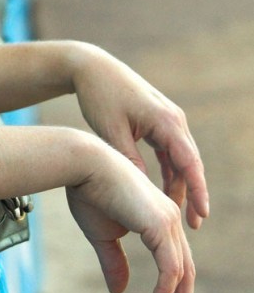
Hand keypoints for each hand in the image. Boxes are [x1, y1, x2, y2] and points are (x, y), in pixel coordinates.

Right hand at [65, 136, 194, 292]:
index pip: (174, 259)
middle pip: (185, 268)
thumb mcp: (102, 235)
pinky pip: (170, 269)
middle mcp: (171, 219)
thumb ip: (114, 262)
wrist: (82, 166)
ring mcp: (169, 221)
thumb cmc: (88, 193)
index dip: (170, 287)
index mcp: (159, 219)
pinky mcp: (161, 226)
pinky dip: (163, 292)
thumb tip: (119, 291)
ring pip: (181, 272)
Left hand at [71, 44, 208, 229]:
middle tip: (194, 225)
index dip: (197, 190)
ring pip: (180, 159)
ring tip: (181, 215)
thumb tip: (142, 187)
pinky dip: (170, 171)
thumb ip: (128, 158)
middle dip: (193, 194)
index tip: (201, 216)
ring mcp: (168, 120)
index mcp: (166, 121)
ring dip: (181, 185)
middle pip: (190, 164)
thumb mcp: (111, 130)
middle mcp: (174, 120)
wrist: (91, 67)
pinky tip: (167, 192)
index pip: (188, 162)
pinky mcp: (157, 122)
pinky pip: (169, 152)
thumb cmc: (99, 96)